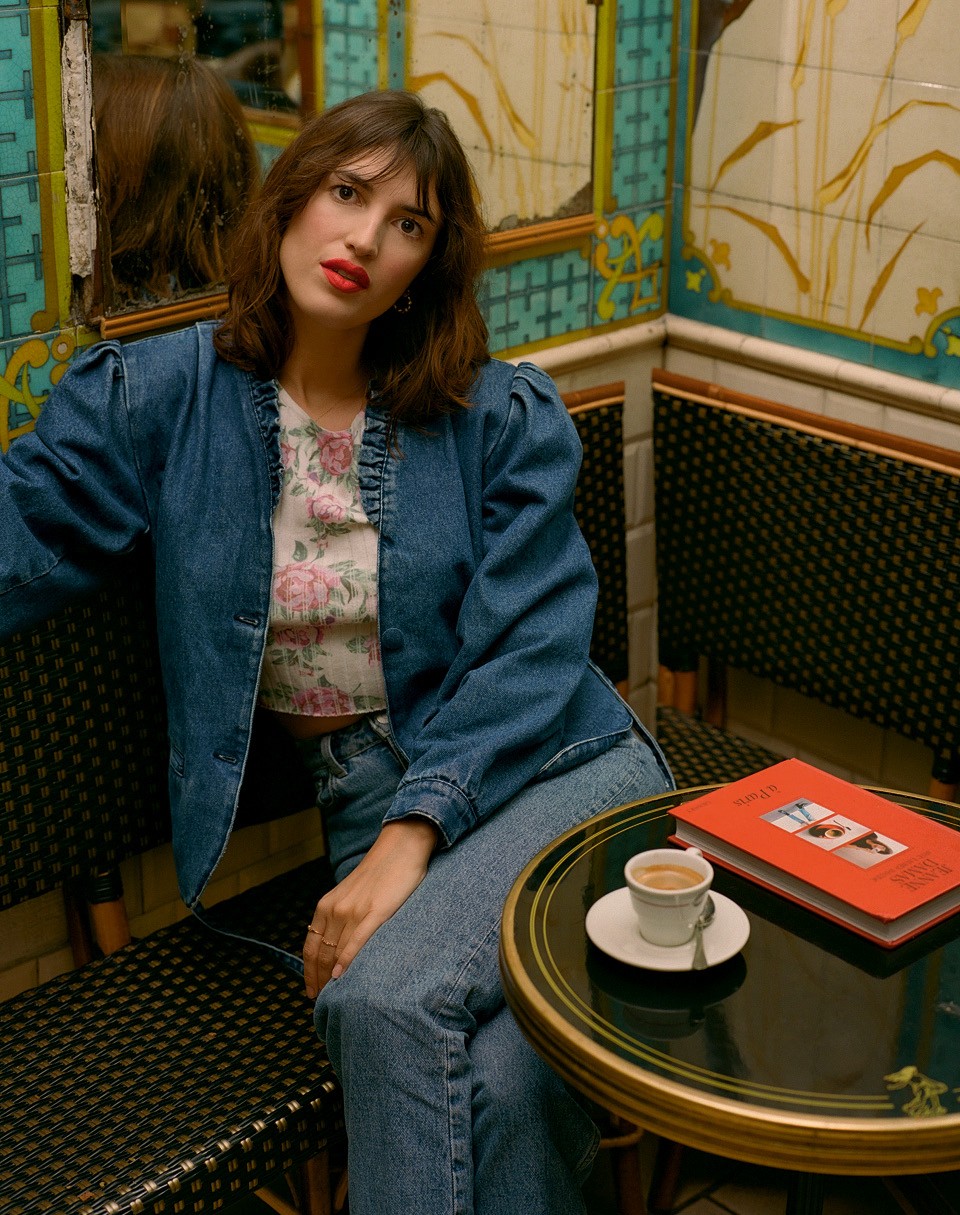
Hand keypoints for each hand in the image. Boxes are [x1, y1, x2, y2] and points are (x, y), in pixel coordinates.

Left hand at [303, 817, 438, 999]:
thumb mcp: (350, 894)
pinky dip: (346, 961)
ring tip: (332, 998)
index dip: (308, 972)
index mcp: (327, 905)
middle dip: (316, 981)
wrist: (400, 848)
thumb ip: (340, 916)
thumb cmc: (379, 874)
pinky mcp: (375, 912)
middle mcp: (335, 909)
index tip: (310, 990)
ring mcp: (354, 911)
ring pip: (335, 952)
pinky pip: (356, 942)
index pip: (310, 947)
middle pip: (320, 954)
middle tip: (319, 1001)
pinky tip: (342, 977)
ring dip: (330, 978)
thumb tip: (335, 944)